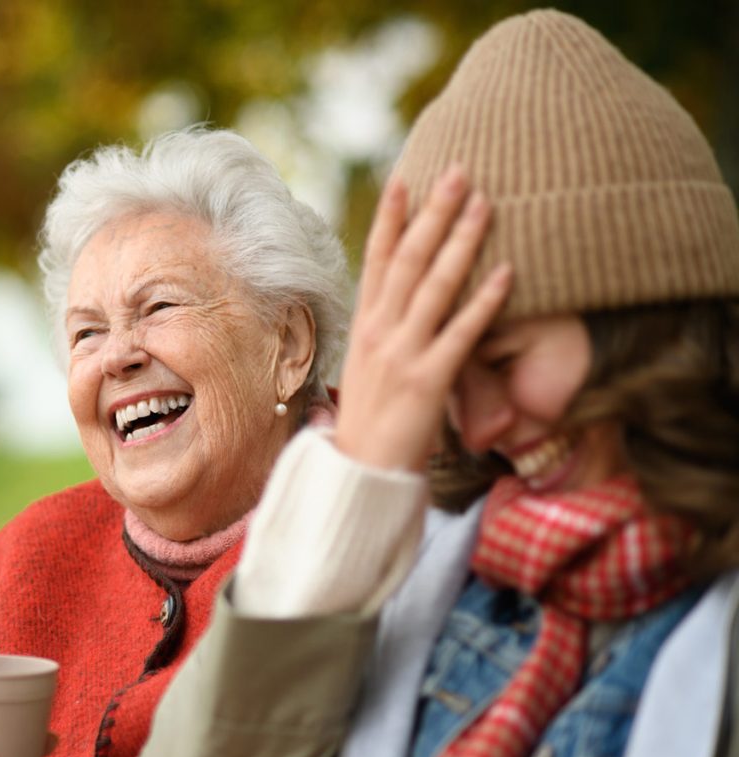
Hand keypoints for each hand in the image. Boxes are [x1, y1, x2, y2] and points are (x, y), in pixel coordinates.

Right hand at [335, 163, 511, 471]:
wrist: (358, 472)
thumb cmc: (368, 424)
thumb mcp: (366, 370)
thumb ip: (383, 336)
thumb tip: (400, 310)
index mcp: (363, 327)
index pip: (377, 262)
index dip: (391, 219)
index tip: (404, 180)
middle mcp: (379, 332)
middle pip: (409, 261)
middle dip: (433, 213)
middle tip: (459, 173)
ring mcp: (403, 354)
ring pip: (435, 286)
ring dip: (461, 241)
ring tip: (486, 204)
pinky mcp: (429, 380)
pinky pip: (462, 333)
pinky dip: (485, 302)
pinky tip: (507, 273)